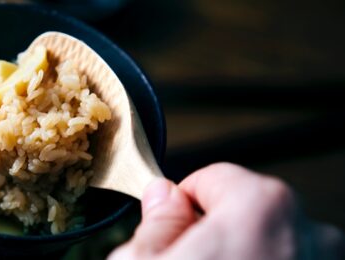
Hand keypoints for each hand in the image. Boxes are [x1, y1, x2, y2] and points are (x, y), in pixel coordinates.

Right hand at [109, 162, 343, 259]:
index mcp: (261, 206)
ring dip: (245, 255)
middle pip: (245, 213)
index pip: (212, 179)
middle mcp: (308, 231)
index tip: (172, 234)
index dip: (183, 207)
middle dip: (216, 235)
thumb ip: (156, 222)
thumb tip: (162, 197)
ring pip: (271, 244)